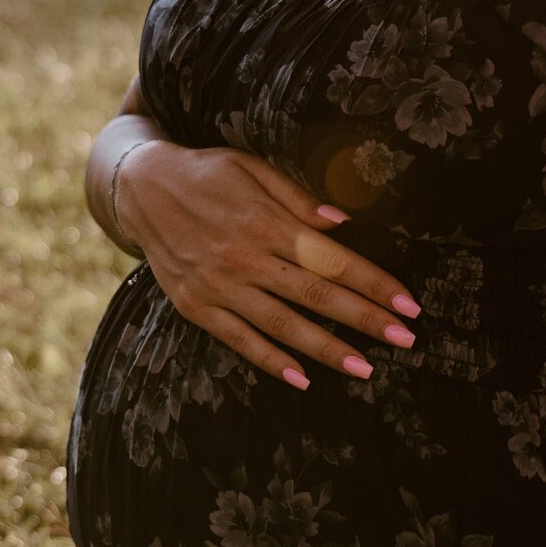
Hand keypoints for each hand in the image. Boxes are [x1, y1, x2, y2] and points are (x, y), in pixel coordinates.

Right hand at [114, 139, 421, 390]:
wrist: (138, 188)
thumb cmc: (206, 173)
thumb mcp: (251, 168)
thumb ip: (297, 198)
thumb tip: (342, 222)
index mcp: (265, 222)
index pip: (332, 258)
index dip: (374, 282)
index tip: (407, 304)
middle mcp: (244, 258)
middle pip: (316, 294)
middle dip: (365, 319)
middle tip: (405, 340)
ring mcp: (218, 286)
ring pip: (283, 324)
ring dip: (326, 349)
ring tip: (364, 368)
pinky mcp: (197, 306)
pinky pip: (239, 340)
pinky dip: (270, 361)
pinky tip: (302, 379)